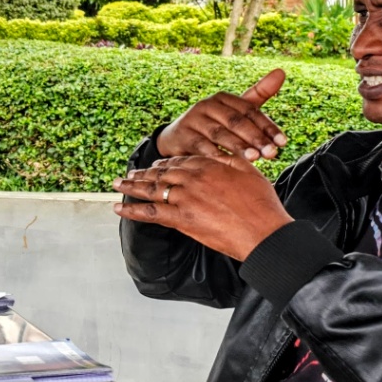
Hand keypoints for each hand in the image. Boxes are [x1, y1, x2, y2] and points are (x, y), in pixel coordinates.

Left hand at [113, 153, 293, 261]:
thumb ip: (231, 159)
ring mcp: (185, 198)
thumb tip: (223, 150)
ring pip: (152, 189)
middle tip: (129, 172)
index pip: (180, 161)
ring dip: (132, 186)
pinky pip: (150, 213)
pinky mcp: (181, 219)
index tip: (156, 165)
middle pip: (162, 173)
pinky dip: (132, 210)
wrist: (264, 231)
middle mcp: (193, 178)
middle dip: (143, 172)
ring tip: (118, 184)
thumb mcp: (249, 172)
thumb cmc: (262, 204)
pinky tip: (118, 207)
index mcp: (209, 165)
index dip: (165, 163)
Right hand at [156, 69, 288, 161]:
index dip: (267, 126)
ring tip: (254, 158)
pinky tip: (230, 165)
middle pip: (236, 121)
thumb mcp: (235, 111)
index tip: (283, 143)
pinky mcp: (182, 135)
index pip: (250, 111)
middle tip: (272, 154)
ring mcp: (193, 119)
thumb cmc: (213, 125)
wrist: (177, 139)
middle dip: (255, 138)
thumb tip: (281, 72)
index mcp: (223, 98)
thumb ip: (258, 94)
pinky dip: (216, 156)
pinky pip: (202, 146)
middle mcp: (207, 105)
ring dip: (238, 147)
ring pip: (220, 134)